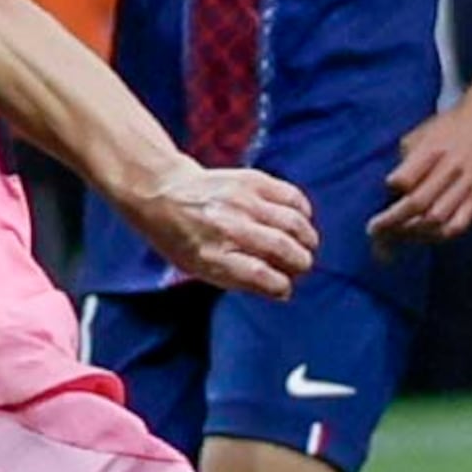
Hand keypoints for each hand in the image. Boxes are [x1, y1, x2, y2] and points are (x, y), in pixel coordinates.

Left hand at [133, 161, 316, 299]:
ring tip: (306, 247)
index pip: (261, 276)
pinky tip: (299, 222)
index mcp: (212, 255)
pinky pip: (292, 197)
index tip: (285, 288)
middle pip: (283, 249)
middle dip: (301, 263)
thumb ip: (240, 281)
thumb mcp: (199, 269)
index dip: (282, 286)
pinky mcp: (252, 180)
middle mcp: (228, 227)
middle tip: (301, 267)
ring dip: (308, 240)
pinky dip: (303, 213)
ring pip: (294, 223)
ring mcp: (242, 201)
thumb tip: (284, 292)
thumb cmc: (182, 238)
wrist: (163, 193)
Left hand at [370, 105, 471, 253]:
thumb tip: (390, 194)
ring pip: (437, 219)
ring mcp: (466, 185)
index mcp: (432, 149)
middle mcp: (451, 168)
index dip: (392, 187)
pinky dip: (437, 236)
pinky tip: (422, 235)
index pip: (406, 177)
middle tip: (375, 229)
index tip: (385, 190)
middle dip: (392, 220)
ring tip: (395, 234)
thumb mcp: (416, 135)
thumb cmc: (441, 131)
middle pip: (419, 203)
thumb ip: (404, 163)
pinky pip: (458, 225)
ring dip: (412, 232)